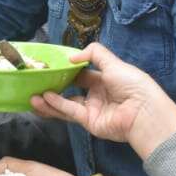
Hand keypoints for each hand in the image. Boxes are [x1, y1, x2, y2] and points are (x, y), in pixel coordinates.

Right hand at [31, 43, 175, 159]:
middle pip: (70, 90)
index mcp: (105, 80)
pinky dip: (56, 105)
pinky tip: (44, 98)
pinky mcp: (89, 122)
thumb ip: (94, 53)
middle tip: (37, 81)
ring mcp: (92, 110)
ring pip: (65, 104)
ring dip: (48, 99)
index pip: (81, 74)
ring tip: (32, 94)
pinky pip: (69, 112)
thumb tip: (72, 57)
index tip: (51, 65)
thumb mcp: (113, 63)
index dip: (67, 70)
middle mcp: (97, 95)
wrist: (143, 111)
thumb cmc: (133, 85)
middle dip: (53, 86)